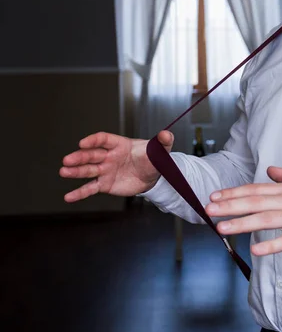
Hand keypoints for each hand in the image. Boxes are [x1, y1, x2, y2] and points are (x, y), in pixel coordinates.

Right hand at [59, 131, 173, 201]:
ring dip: (75, 172)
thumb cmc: (153, 158)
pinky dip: (79, 193)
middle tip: (67, 160)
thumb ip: (163, 141)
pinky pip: (90, 188)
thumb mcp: (160, 150)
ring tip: (63, 172)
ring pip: (87, 170)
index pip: (103, 140)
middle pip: (91, 155)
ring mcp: (105, 170)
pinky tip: (68, 197)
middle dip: (79, 157)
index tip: (83, 143)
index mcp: (119, 144)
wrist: (153, 176)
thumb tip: (167, 134)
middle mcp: (108, 156)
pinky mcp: (105, 184)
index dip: (93, 140)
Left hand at [206, 167, 281, 255]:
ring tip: (222, 228)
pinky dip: (271, 245)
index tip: (215, 196)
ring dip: (242, 224)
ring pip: (265, 219)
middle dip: (230, 206)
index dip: (234, 193)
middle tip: (209, 210)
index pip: (256, 189)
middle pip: (255, 202)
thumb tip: (270, 171)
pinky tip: (255, 250)